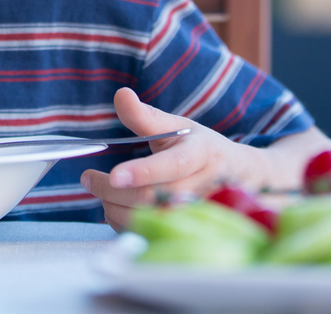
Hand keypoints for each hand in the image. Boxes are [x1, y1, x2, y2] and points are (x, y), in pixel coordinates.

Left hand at [81, 87, 266, 230]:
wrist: (241, 178)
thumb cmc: (202, 148)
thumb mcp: (179, 126)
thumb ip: (145, 116)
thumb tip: (120, 94)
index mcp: (203, 154)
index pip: (173, 165)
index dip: (144, 171)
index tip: (115, 175)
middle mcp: (205, 187)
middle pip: (153, 197)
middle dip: (113, 191)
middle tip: (89, 178)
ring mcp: (199, 215)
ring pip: (149, 220)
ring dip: (115, 208)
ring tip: (101, 192)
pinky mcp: (190, 233)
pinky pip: (151, 235)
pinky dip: (124, 224)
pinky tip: (116, 209)